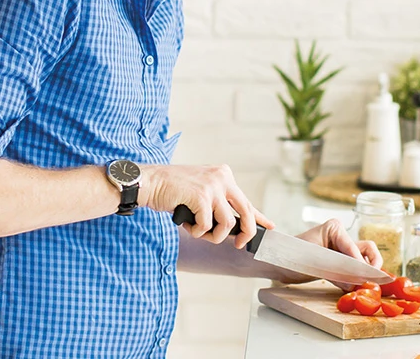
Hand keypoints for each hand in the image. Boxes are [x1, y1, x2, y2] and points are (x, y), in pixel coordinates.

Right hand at [143, 164, 270, 248]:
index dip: (259, 217)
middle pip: (246, 212)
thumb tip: (235, 225)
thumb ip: (218, 204)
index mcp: (224, 175)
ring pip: (227, 223)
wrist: (149, 181)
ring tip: (198, 231)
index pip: (246, 200)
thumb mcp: (201, 192)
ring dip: (213, 235)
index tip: (270, 226)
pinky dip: (197, 231)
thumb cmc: (171, 189)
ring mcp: (212, 186)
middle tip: (239, 244)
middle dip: (245, 233)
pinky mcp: (201, 196)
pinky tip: (187, 224)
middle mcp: (222, 178)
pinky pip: (207, 226)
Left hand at [275, 219, 382, 285]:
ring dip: (366, 272)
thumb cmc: (289, 255)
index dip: (360, 263)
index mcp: (334, 228)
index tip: (365, 277)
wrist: (276, 262)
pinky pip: (354, 269)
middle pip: (367, 249)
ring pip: (364, 259)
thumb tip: (355, 283)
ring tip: (364, 285)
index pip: (353, 247)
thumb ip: (335, 271)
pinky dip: (357, 278)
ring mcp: (341, 249)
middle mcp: (341, 237)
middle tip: (372, 280)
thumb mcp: (313, 262)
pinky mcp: (338, 262)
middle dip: (371, 265)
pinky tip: (355, 287)